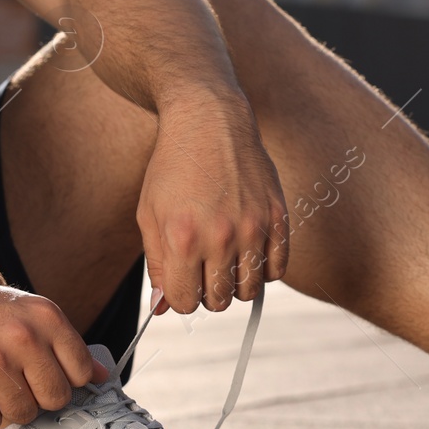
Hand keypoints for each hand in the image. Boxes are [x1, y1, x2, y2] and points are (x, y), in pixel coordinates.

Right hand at [0, 274, 105, 428]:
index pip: (81, 371)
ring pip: (24, 415)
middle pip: (56, 398)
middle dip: (38, 398)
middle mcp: (23, 339)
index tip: (46, 378)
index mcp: (45, 317)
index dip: (65, 381)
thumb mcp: (24, 311)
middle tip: (15, 383)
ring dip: (7, 407)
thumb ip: (62, 343)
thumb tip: (101, 375)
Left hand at [137, 95, 288, 314]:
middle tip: (201, 270)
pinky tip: (248, 252)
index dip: (178, 298)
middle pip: (218, 301)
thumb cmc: (173, 168)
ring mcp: (254, 226)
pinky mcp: (278, 217)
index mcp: (183, 237)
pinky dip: (262, 270)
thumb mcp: (150, 216)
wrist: (209, 121)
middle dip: (206, 293)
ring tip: (225, 260)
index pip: (184, 302)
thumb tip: (162, 307)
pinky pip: (277, 270)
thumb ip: (157, 265)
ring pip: (248, 291)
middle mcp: (221, 236)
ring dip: (235, 284)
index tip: (180, 282)